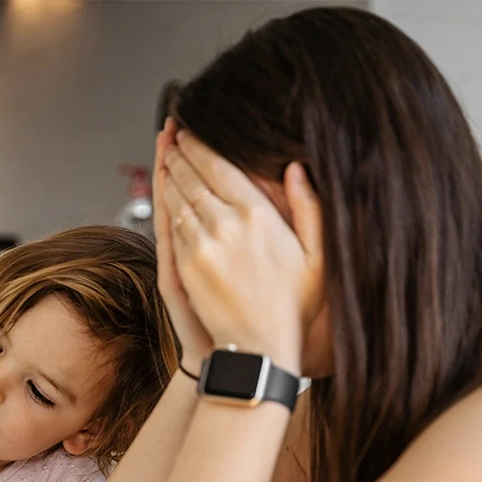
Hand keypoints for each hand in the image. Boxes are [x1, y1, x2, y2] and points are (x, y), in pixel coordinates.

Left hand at [161, 130, 324, 374]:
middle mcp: (226, 225)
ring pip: (177, 198)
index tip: (191, 133)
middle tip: (173, 137)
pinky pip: (170, 225)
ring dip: (169, 175)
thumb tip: (296, 168)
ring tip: (167, 157)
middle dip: (181, 155)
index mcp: (258, 216)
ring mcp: (201, 245)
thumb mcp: (317, 256)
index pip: (220, 167)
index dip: (201, 147)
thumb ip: (308, 207)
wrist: (258, 348)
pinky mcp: (183, 265)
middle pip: (193, 178)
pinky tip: (164, 193)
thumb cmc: (293, 306)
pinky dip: (165, 204)